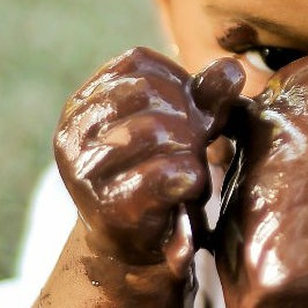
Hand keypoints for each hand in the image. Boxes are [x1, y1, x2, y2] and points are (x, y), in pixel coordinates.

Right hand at [54, 47, 243, 276]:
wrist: (136, 245)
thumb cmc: (159, 175)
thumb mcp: (184, 127)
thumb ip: (206, 96)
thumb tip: (232, 68)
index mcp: (86, 102)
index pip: (138, 62)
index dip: (179, 82)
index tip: (193, 113)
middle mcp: (74, 131)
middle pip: (148, 91)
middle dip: (186, 116)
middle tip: (197, 144)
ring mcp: (85, 169)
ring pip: (155, 130)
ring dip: (190, 149)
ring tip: (191, 166)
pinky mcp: (108, 206)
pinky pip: (164, 173)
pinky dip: (190, 177)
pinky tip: (188, 186)